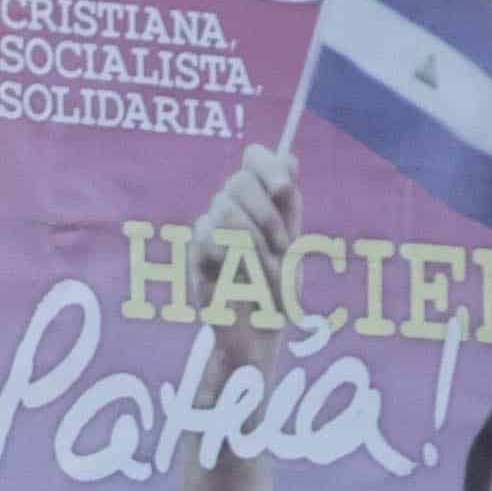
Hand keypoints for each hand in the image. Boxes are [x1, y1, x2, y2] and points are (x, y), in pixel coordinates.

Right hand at [197, 143, 301, 307]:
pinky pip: (205, 235)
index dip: (268, 166)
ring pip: (224, 208)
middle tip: (282, 249)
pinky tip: (237, 277)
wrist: (259, 332)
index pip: (255, 157)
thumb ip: (289, 203)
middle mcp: (235, 207)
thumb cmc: (279, 289)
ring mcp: (212, 228)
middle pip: (239, 181)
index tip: (282, 191)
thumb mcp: (294, 244)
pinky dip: (229, 257)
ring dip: (252, 243)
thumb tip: (289, 158)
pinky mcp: (196, 251)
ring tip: (263, 272)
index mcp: (262, 199)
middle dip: (266, 217)